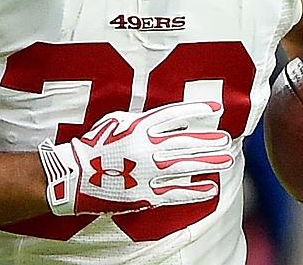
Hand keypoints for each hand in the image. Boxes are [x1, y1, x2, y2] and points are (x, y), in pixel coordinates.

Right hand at [39, 101, 234, 215]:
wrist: (75, 175)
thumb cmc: (94, 144)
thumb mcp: (118, 120)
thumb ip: (143, 118)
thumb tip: (169, 120)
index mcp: (140, 126)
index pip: (176, 114)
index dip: (198, 110)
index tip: (216, 108)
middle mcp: (148, 148)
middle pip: (187, 142)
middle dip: (210, 141)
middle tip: (227, 140)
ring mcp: (148, 172)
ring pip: (186, 166)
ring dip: (209, 163)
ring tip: (227, 160)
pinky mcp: (146, 194)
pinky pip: (176, 193)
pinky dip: (195, 191)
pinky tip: (209, 188)